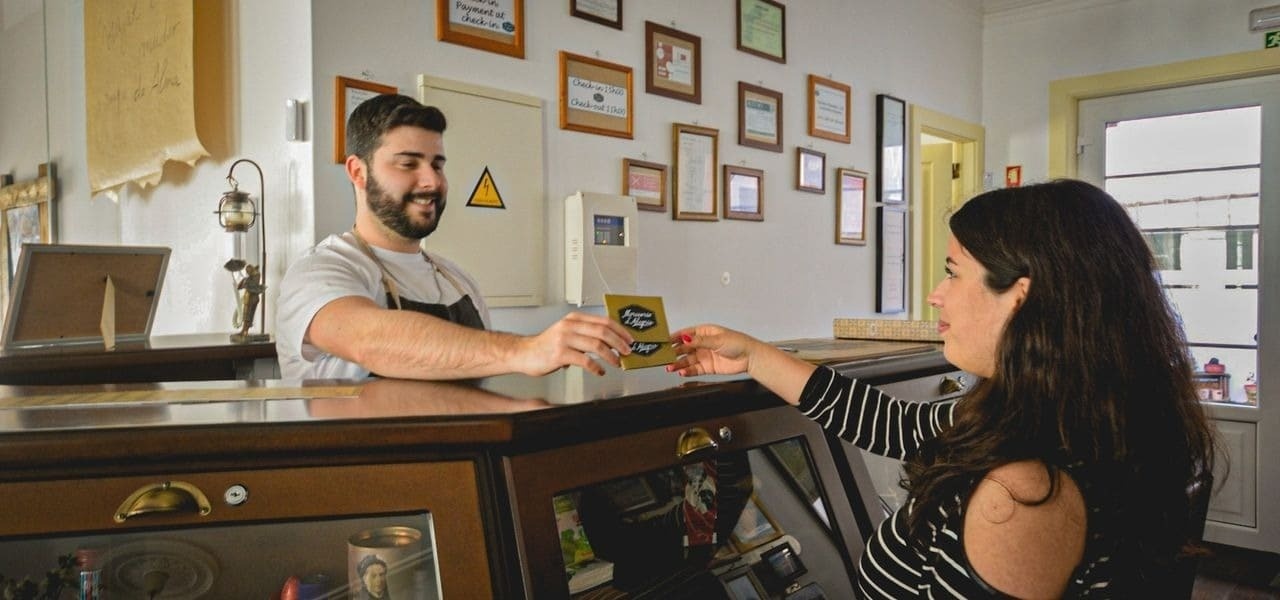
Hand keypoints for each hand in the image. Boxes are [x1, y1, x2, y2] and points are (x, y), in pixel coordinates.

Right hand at [517, 312, 633, 375]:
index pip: (603, 321)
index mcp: (574, 319)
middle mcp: (570, 326)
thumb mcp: (567, 333)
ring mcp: (564, 339)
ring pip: (596, 345)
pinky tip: (600, 371)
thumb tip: (610, 342)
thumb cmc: (547, 346)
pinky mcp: (560, 353)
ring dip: (610, 356)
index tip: (629, 339)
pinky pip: (585, 360)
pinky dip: (596, 367)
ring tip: (616, 363)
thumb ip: (586, 334)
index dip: (620, 330)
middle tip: (627, 352)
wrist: (524, 353)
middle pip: (602, 331)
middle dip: (619, 343)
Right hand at [666, 324, 756, 376]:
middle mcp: (702, 344)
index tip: (664, 341)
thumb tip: (685, 338)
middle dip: (673, 352)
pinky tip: (682, 372)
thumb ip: (700, 341)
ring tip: (670, 367)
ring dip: (678, 363)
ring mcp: (704, 356)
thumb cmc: (738, 343)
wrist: (749, 358)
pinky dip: (687, 371)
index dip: (674, 337)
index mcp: (704, 332)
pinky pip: (694, 369)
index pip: (685, 334)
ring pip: (687, 360)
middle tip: (664, 357)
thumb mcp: (717, 339)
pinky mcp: (707, 367)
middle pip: (684, 348)